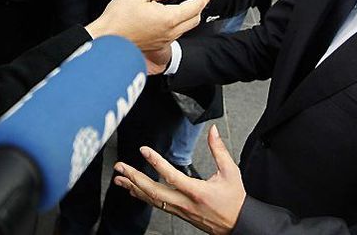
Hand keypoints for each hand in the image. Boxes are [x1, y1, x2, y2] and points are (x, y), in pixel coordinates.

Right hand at [85, 0, 211, 52]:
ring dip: (189, 14)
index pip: (196, 6)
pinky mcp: (157, 43)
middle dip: (200, 5)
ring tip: (180, 1)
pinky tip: (167, 13)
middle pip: (196, 18)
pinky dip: (178, 21)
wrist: (107, 37)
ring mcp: (164, 39)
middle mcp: (170, 32)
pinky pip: (175, 32)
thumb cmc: (119, 18)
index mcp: (169, 18)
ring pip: (186, 26)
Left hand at [113, 125, 245, 234]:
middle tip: (120, 167)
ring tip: (119, 179)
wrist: (237, 224)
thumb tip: (213, 131)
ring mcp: (179, 209)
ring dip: (133, 188)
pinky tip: (133, 190)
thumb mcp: (230, 172)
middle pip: (153, 191)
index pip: (171, 176)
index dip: (156, 162)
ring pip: (152, 199)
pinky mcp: (178, 213)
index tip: (144, 150)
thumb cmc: (233, 200)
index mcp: (196, 191)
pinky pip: (156, 204)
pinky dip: (142, 196)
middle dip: (134, 178)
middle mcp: (184, 202)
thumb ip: (219, 150)